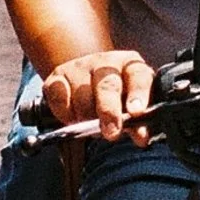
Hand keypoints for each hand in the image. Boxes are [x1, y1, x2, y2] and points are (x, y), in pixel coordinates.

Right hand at [42, 49, 157, 139]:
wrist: (88, 82)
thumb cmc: (117, 98)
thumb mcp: (132, 106)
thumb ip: (138, 122)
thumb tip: (141, 137)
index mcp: (130, 66)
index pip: (138, 76)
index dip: (138, 94)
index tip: (136, 112)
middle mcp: (106, 62)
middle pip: (107, 85)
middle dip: (109, 111)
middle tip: (112, 133)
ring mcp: (80, 66)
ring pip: (82, 95)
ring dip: (87, 117)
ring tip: (92, 125)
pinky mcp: (58, 76)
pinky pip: (60, 98)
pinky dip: (66, 114)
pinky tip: (74, 118)